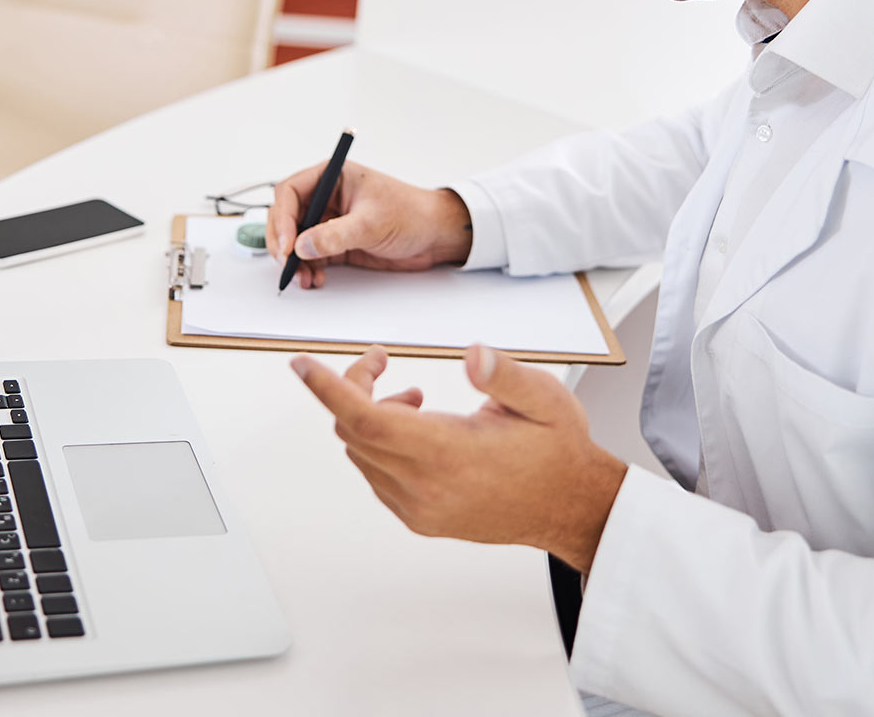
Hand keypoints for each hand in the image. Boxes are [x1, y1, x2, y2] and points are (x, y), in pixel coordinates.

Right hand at [266, 161, 472, 288]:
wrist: (435, 236)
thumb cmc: (411, 214)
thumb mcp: (372, 223)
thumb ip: (335, 235)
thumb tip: (302, 247)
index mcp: (332, 177)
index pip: (291, 192)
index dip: (283, 218)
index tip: (287, 244)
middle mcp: (327, 197)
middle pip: (288, 217)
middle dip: (284, 242)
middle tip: (286, 264)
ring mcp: (330, 221)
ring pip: (297, 239)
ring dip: (295, 260)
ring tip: (303, 278)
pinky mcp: (337, 242)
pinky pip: (311, 255)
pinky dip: (307, 268)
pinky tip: (314, 278)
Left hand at [290, 344, 626, 574]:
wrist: (571, 508)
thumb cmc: (557, 451)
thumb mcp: (544, 399)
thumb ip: (503, 376)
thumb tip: (472, 356)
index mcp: (449, 453)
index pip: (365, 417)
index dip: (328, 388)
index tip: (302, 364)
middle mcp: (426, 487)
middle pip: (355, 430)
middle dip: (353, 387)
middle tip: (378, 359)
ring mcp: (420, 507)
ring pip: (362, 453)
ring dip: (370, 415)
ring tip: (411, 395)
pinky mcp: (421, 518)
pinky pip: (377, 474)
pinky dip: (380, 442)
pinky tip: (416, 425)